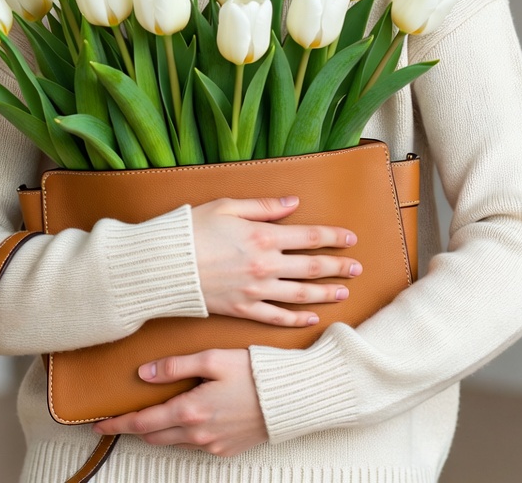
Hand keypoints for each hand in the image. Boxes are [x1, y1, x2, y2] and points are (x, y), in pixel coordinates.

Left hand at [93, 349, 266, 456]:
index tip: (98, 425)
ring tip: (147, 418)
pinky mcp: (226, 449)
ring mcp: (212, 445)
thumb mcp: (212, 359)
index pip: (142, 422)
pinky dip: (181, 435)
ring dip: (157, 432)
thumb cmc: (253, 372)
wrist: (289, 397)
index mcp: (190, 411)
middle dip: (133, 429)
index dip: (117, 424)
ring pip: (172, 442)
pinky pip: (194, 445)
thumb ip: (175, 366)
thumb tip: (144, 374)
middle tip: (117, 421)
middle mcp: (198, 434)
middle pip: (153, 436)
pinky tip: (183, 420)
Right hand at [191, 196, 360, 325]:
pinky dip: (297, 319)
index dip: (333, 237)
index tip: (350, 239)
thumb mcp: (227, 206)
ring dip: (325, 293)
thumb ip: (264, 206)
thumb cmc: (192, 229)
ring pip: (300, 294)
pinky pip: (276, 317)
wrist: (164, 265)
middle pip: (312, 267)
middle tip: (357, 268)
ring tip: (343, 292)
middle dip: (338, 267)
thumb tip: (293, 203)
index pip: (309, 236)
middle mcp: (265, 265)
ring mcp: (255, 290)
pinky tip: (311, 318)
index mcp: (263, 236)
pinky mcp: (242, 309)